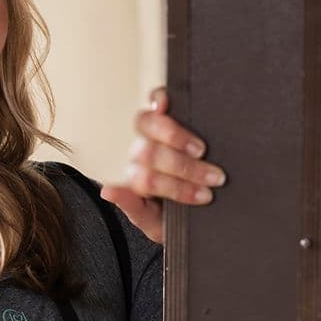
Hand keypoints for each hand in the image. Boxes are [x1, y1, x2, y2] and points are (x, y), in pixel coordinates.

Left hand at [99, 89, 225, 244]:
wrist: (193, 210)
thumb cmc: (171, 214)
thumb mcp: (154, 221)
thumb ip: (133, 208)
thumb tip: (108, 190)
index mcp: (134, 180)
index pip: (145, 179)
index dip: (176, 187)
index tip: (203, 195)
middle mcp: (138, 154)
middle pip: (150, 153)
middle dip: (185, 168)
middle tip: (212, 178)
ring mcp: (149, 133)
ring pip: (150, 125)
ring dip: (177, 137)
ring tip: (201, 151)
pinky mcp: (163, 114)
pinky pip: (153, 100)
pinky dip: (157, 99)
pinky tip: (165, 103)